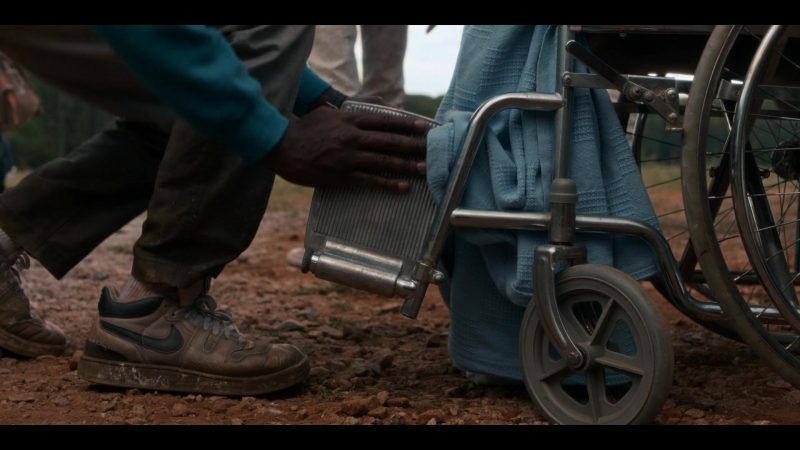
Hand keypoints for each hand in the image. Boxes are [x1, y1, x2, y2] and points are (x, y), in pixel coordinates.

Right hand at [262, 106, 428, 192]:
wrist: (282, 148)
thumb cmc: (306, 129)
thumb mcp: (329, 111)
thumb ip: (355, 107)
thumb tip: (380, 104)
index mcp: (350, 121)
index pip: (385, 121)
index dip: (406, 124)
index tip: (424, 127)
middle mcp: (351, 138)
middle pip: (389, 141)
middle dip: (413, 145)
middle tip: (432, 149)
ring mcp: (347, 158)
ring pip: (383, 161)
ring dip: (406, 165)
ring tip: (424, 169)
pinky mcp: (341, 176)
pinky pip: (369, 180)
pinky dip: (387, 184)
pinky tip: (403, 187)